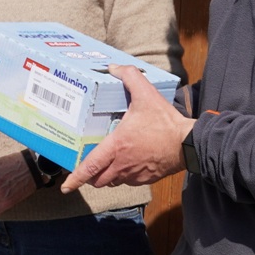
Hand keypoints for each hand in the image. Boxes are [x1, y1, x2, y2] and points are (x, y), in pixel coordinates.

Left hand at [63, 64, 194, 191]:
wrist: (188, 143)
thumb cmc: (165, 122)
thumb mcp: (146, 94)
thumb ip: (129, 77)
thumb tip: (114, 68)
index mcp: (116, 146)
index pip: (90, 167)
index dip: (76, 178)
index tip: (65, 187)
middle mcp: (122, 165)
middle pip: (98, 180)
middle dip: (91, 176)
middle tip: (90, 166)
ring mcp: (134, 174)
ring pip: (113, 182)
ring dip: (107, 176)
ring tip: (108, 163)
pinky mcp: (146, 179)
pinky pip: (129, 182)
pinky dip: (124, 176)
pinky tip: (129, 163)